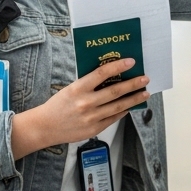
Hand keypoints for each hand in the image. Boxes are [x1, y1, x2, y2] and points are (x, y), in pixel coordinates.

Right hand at [11, 58, 148, 159]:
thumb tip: (112, 74)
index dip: (118, 66)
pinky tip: (130, 106)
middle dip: (133, 84)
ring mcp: (91, 118)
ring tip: (145, 93)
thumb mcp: (71, 89)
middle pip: (115, 91)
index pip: (102, 74)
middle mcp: (86, 103)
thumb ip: (89, 83)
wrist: (45, 127)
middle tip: (145, 78)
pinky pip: (113, 118)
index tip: (131, 61)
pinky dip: (123, 111)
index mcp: (78, 89)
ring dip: (134, 99)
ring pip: (118, 106)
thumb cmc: (59, 104)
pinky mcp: (94, 129)